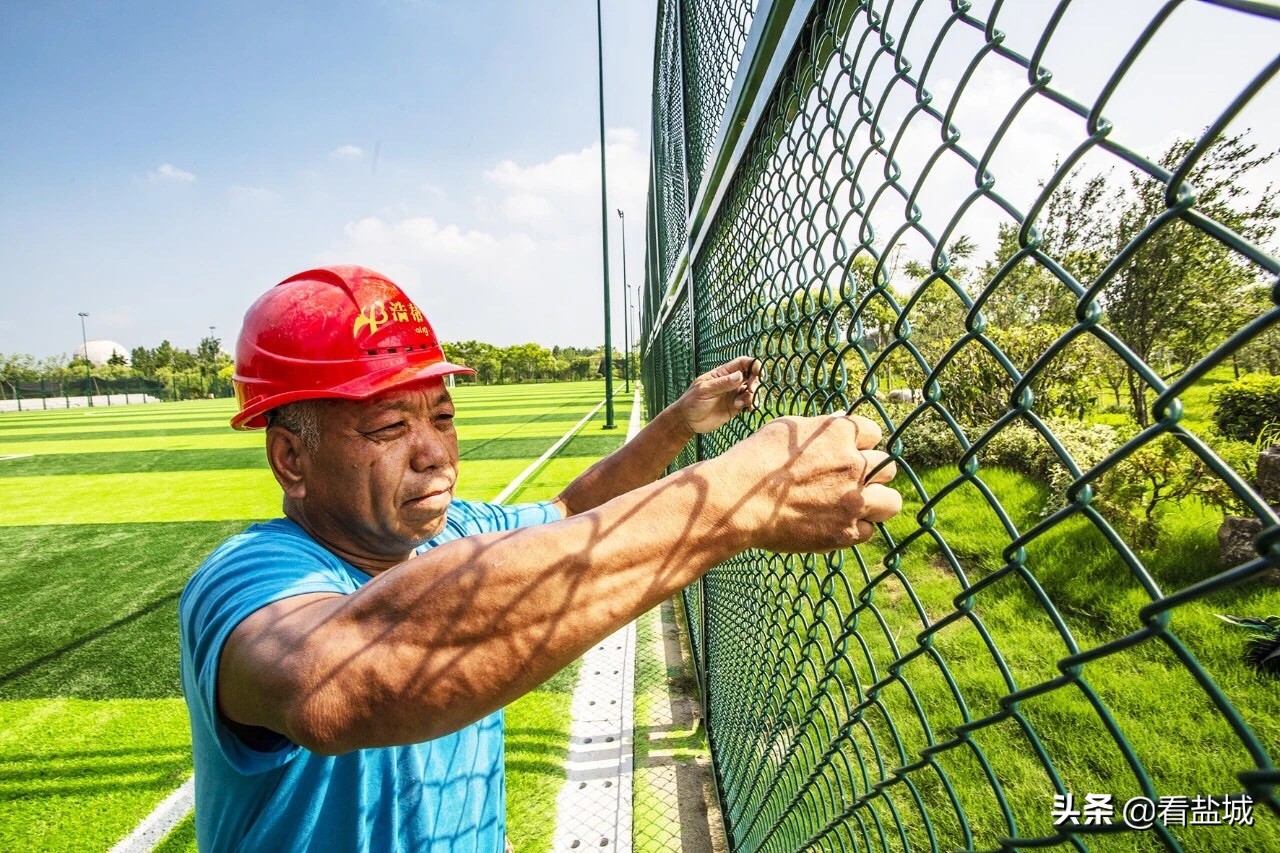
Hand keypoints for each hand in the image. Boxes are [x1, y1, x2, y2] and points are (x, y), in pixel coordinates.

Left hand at [672, 356, 761, 434]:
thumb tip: (740, 375)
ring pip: (752, 391)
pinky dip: (752, 406)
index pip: (742, 363)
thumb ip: (722, 383)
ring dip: (752, 397)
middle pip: (752, 376)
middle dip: (755, 382)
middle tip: (750, 391)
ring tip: (739, 405)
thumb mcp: (705, 390)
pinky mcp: (736, 407)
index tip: (758, 374)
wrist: (687, 421)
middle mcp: (731, 382)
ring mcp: (734, 395)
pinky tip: (748, 410)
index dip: (753, 365)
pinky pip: (749, 404)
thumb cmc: (692, 402)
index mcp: (723, 373)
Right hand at [713, 413, 900, 553]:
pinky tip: (833, 525)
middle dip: (871, 475)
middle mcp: (854, 464)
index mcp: (840, 433)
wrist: (737, 502)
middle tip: (848, 483)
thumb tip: (838, 427)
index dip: (860, 445)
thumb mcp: (788, 430)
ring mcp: (853, 500)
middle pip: (887, 467)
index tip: (848, 455)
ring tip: (853, 506)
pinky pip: (868, 531)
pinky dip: (854, 530)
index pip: (875, 434)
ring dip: (876, 503)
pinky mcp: (845, 532)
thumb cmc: (754, 461)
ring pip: (890, 502)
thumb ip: (821, 430)